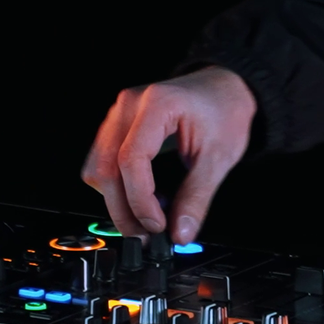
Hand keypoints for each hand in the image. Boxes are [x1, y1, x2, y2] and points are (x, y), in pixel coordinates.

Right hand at [79, 67, 256, 244]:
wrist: (225, 88)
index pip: (130, 159)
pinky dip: (117, 187)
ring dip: (117, 201)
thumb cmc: (225, 110)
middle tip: (147, 234)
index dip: (139, 199)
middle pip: (106, 167)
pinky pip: (102, 163)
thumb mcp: (220, 156)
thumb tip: (180, 232)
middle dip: (124, 209)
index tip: (156, 224)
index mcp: (158, 104)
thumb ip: (197, 196)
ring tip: (147, 218)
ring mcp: (119, 114)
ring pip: (98, 168)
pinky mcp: (117, 126)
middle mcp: (130, 105)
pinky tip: (142, 198)